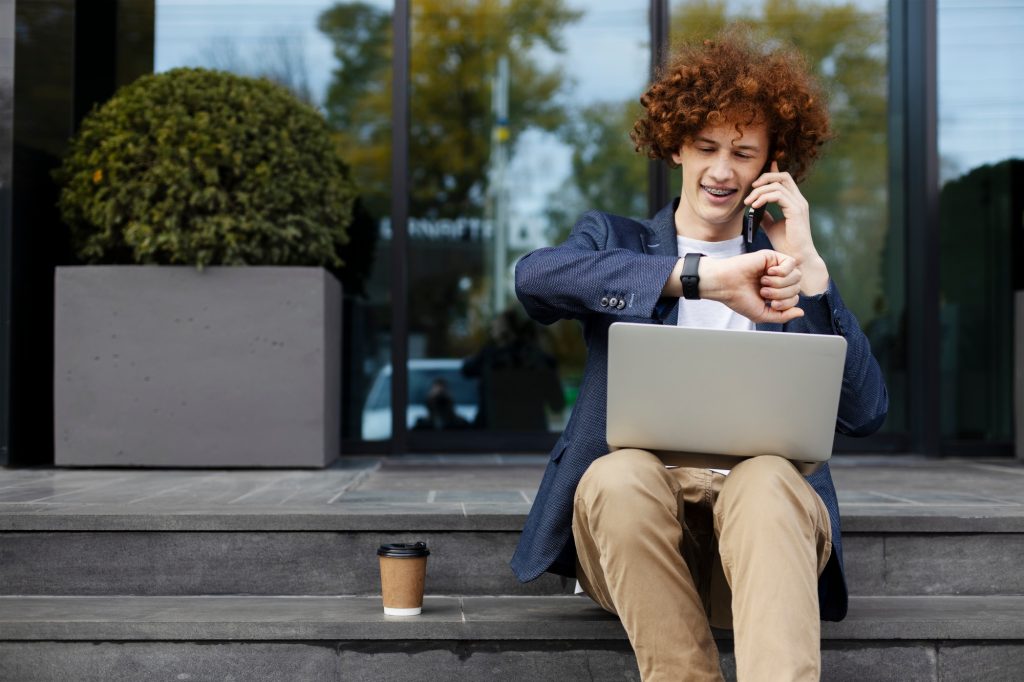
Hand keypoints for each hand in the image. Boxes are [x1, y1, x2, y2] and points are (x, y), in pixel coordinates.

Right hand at [700, 250, 804, 323]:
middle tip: (764, 292)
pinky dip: (782, 271)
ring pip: (796, 276)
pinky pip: (791, 263)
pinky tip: (768, 273)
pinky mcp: (772, 257)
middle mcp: (777, 280)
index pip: (794, 298)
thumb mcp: (762, 314)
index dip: (786, 303)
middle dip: (782, 294)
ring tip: (764, 283)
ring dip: (781, 283)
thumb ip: (783, 316)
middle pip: (797, 287)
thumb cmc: (739, 299)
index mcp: (775, 293)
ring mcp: (775, 268)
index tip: (769, 302)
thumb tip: (801, 312)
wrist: (725, 285)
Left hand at [745, 162, 828, 294]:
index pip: (785, 180)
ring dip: (760, 191)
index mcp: (795, 202)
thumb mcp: (772, 226)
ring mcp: (799, 204)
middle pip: (783, 176)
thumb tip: (756, 208)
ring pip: (778, 185)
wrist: (796, 257)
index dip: (772, 172)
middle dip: (765, 178)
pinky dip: (764, 198)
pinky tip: (755, 206)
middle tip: (751, 188)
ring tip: (749, 202)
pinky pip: (778, 195)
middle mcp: (799, 200)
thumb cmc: (785, 244)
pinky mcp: (796, 211)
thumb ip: (766, 215)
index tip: (757, 175)